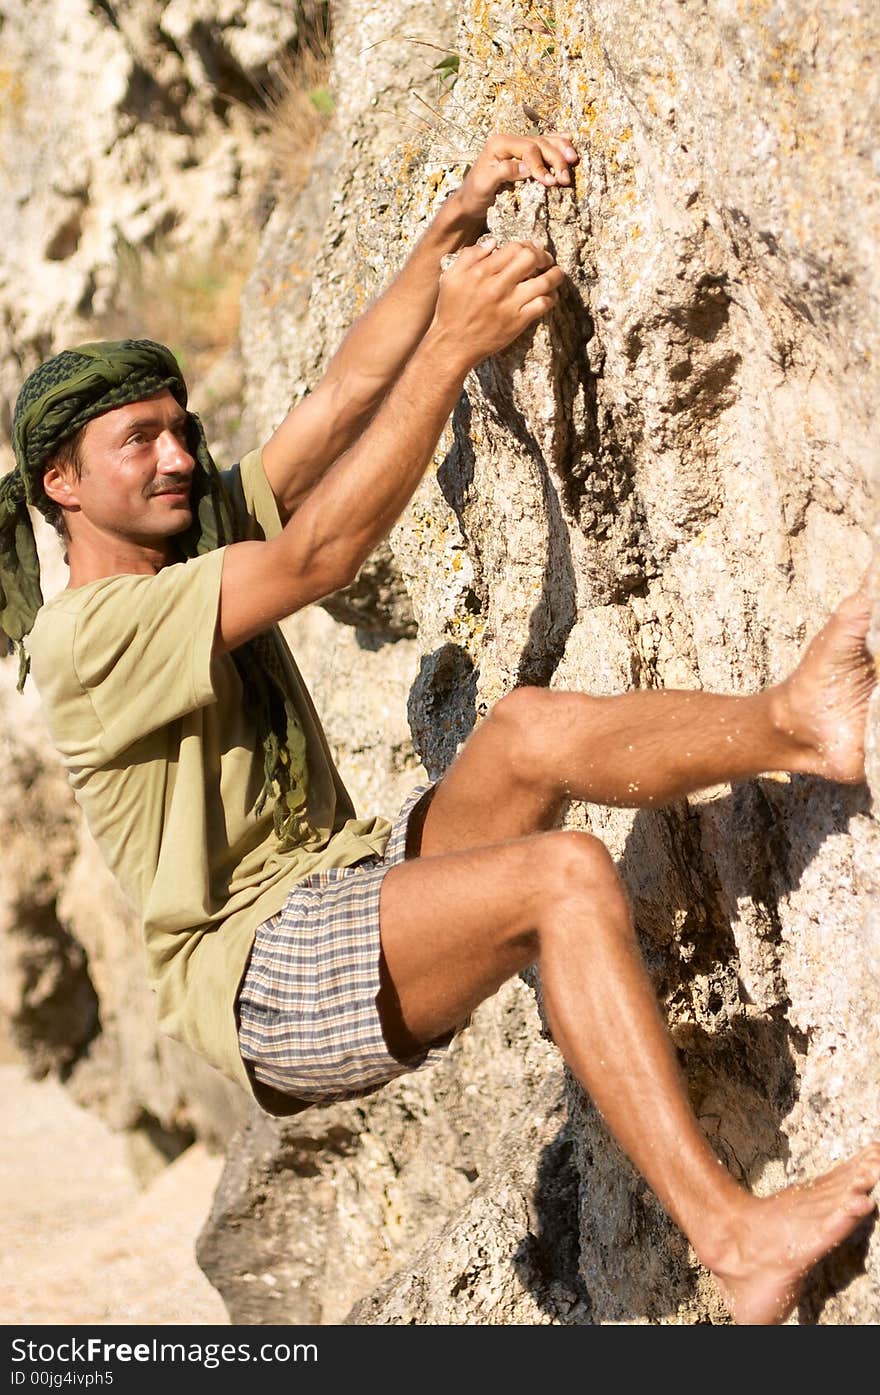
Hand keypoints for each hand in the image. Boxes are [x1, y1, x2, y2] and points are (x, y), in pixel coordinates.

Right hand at [432, 238, 564, 369]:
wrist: (454, 344)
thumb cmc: (451, 311)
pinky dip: (551, 297)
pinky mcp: (518, 322)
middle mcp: (497, 286)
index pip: (514, 248)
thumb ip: (470, 256)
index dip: (526, 245)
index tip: (530, 248)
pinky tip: (550, 295)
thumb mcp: (451, 277)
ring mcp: (510, 304)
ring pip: (543, 282)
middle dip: (543, 255)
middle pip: (531, 259)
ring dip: (555, 275)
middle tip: (545, 259)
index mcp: (481, 272)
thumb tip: (492, 243)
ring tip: (556, 274)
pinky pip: (543, 305)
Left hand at [456, 132, 579, 221]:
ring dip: (561, 150)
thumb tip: (526, 168)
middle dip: (555, 159)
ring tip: (573, 161)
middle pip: (540, 143)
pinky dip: (558, 142)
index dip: (540, 164)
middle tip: (565, 179)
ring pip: (545, 141)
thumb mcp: (484, 185)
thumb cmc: (475, 195)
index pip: (528, 148)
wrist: (470, 201)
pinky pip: (544, 144)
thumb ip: (504, 172)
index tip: (549, 182)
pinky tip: (570, 139)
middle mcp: (509, 140)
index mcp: (499, 144)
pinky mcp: (523, 154)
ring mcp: (517, 145)